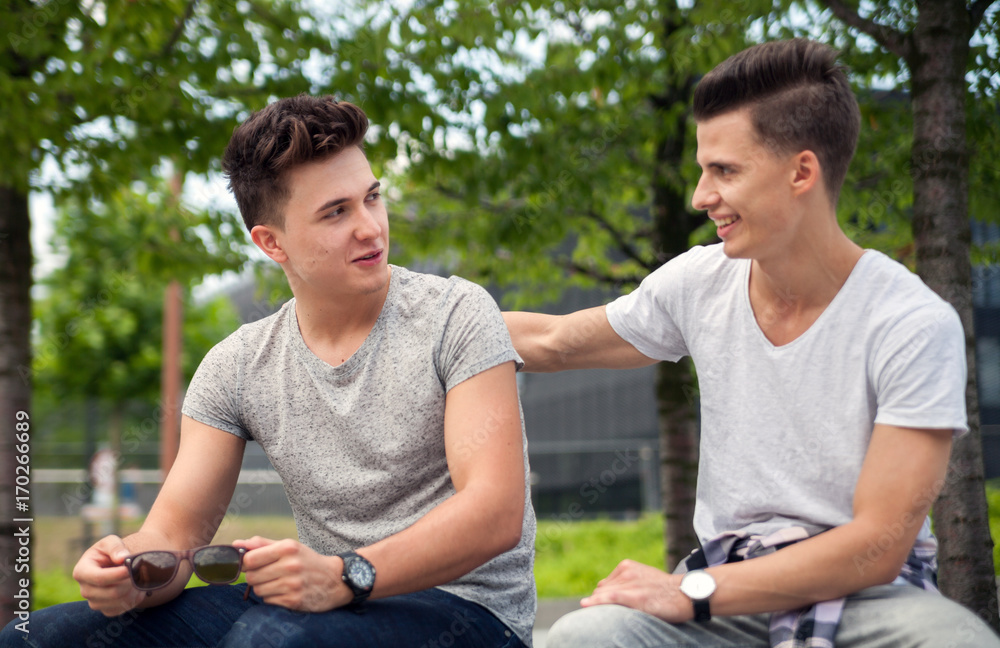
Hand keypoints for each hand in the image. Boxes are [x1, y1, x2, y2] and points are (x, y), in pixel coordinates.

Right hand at [72, 535, 144, 616]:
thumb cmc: (110, 551)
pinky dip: (134, 598)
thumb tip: (122, 558)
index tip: (130, 569)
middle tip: (139, 571)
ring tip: (137, 577)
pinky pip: (123, 608)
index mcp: (82, 571)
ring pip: (120, 601)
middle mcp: (85, 590)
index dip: (116, 575)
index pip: (99, 578)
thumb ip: (115, 547)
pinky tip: (135, 586)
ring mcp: (94, 602)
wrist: (113, 564)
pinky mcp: (106, 610)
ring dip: (134, 589)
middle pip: (112, 592)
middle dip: (129, 582)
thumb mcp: (110, 542)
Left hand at [236, 537, 351, 610]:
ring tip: (279, 582)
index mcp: (287, 548)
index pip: (250, 558)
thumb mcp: (289, 546)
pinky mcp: (294, 601)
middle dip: (256, 576)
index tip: (251, 564)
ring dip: (264, 588)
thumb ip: (261, 544)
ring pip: (259, 590)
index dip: (246, 563)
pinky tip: (285, 592)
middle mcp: (290, 565)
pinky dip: (273, 598)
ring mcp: (292, 585)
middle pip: (252, 576)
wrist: (335, 580)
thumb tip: (236, 545)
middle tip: (268, 574)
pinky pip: (269, 601)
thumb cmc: (308, 561)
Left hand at [581, 559, 694, 623]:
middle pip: (602, 591)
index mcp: (626, 566)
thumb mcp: (644, 578)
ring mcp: (629, 583)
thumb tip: (601, 591)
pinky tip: (585, 605)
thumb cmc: (665, 590)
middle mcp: (625, 572)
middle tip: (612, 615)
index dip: (604, 598)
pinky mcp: (634, 595)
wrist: (686, 594)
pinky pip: (609, 598)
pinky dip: (596, 602)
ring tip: (613, 616)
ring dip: (602, 607)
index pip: (605, 585)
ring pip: (604, 596)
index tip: (606, 608)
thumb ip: (624, 582)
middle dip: (602, 603)